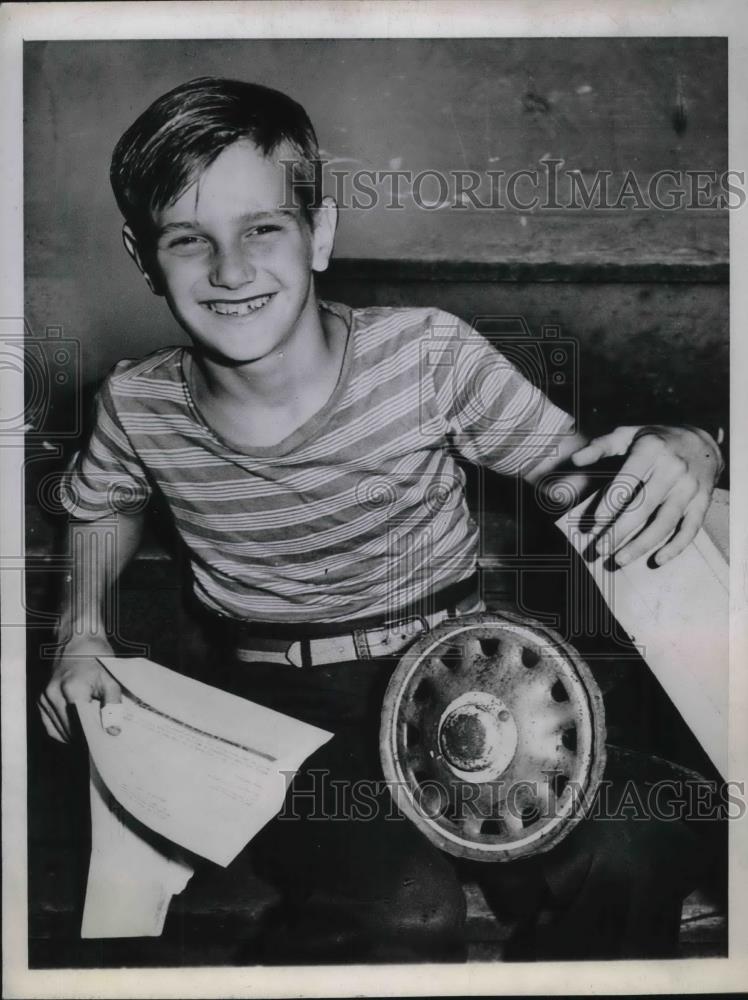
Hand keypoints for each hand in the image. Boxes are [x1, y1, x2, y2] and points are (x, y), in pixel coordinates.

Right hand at [39, 635, 121, 743]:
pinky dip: (62, 731)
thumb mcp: (111, 679)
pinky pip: (50, 724)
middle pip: (69, 730)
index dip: (92, 739)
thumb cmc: (97, 658)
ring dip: (73, 737)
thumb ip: (112, 706)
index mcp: (72, 690)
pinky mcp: (41, 698)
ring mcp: (45, 697)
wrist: (78, 640)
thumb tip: (113, 731)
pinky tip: (75, 733)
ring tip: (90, 739)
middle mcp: (54, 694)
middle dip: (84, 739)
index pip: (81, 726)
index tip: (103, 746)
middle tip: (100, 744)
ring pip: (58, 730)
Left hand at [571, 425, 722, 566]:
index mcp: (652, 450)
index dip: (610, 503)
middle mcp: (673, 469)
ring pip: (665, 522)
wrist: (703, 443)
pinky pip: (690, 529)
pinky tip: (657, 560)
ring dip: (642, 544)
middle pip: (644, 506)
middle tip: (599, 548)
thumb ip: (600, 446)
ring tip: (619, 559)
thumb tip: (575, 460)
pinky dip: (675, 547)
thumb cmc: (656, 440)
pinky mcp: (702, 502)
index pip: (628, 480)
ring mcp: (690, 488)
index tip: (593, 524)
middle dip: (620, 531)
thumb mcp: (628, 434)